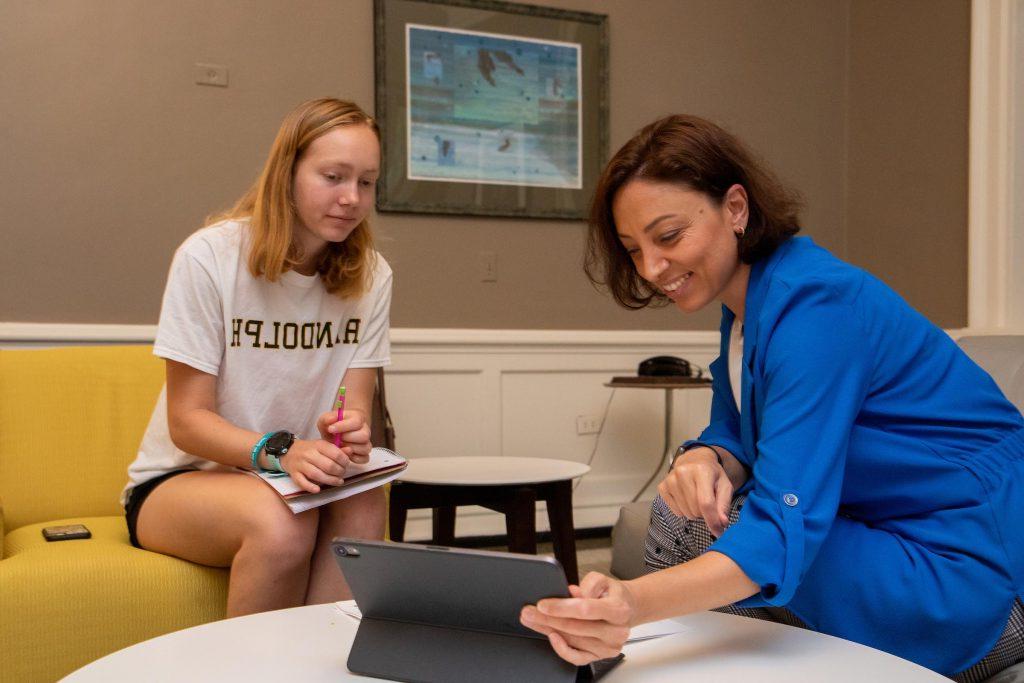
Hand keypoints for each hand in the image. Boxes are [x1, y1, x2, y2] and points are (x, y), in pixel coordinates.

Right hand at [279, 439, 349, 493]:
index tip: (346, 464)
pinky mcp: (293, 474)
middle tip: (342, 474)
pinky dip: (310, 487)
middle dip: (339, 472)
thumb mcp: (323, 446)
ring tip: (338, 482)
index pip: (335, 453)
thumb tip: (350, 451)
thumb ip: (337, 449)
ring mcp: (300, 464)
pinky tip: (318, 489)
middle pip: (328, 465)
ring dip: (330, 480)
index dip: (344, 461)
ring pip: (316, 475)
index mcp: (318, 445)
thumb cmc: (310, 449)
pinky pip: (301, 482)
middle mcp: (309, 454)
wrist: (288, 451)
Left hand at [316, 409, 371, 463]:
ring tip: (340, 446)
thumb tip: (332, 419)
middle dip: (347, 438)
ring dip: (350, 449)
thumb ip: (327, 419)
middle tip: (336, 439)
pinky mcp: (364, 454)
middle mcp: (365, 430)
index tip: (330, 429)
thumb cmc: (331, 427)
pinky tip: (344, 454)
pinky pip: (364, 459)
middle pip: (364, 436)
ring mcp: (366, 443)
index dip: (343, 426)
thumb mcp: (325, 420)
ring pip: (365, 448)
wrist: (334, 435)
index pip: (356, 422)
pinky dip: (354, 458)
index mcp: (358, 418)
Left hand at [519, 572, 635, 665]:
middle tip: (529, 612)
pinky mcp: (600, 656)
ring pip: (573, 641)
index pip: (585, 610)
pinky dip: (562, 649)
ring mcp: (608, 646)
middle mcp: (616, 631)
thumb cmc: (611, 594)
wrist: (626, 608)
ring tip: (533, 620)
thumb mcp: (603, 580)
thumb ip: (589, 584)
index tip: (542, 605)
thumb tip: (572, 594)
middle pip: (576, 627)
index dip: (561, 608)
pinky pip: (577, 658)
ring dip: (549, 630)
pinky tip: (551, 637)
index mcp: (618, 610)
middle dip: (548, 619)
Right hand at [658, 446, 731, 536]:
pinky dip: (683, 510)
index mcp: (702, 471)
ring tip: (697, 499)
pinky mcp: (662, 487)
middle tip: (707, 503)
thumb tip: (722, 523)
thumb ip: (724, 504)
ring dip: (694, 512)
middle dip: (704, 513)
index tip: (719, 532)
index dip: (712, 521)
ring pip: (685, 513)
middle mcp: (683, 473)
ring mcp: (670, 480)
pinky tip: (686, 499)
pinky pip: (675, 511)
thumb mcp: (725, 485)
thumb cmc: (712, 475)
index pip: (706, 503)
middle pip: (695, 510)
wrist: (694, 461)